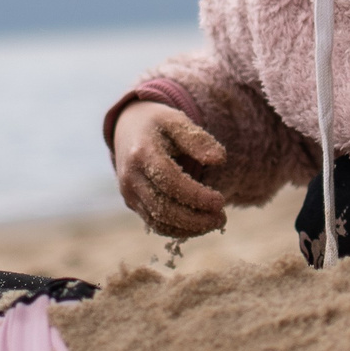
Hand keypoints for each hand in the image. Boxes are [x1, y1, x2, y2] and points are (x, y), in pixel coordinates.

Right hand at [110, 101, 228, 236]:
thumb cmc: (158, 125)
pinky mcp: (131, 202)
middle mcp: (131, 176)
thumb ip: (198, 139)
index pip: (170, 182)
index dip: (196, 195)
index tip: (220, 201)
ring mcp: (128, 192)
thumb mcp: (176, 121)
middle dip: (195, 218)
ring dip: (189, 227)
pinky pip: (154, 223)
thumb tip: (219, 159)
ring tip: (214, 222)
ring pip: (158, 221)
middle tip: (222, 218)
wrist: (127, 129)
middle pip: (163, 207)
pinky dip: (178, 229)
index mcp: (142, 153)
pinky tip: (199, 224)